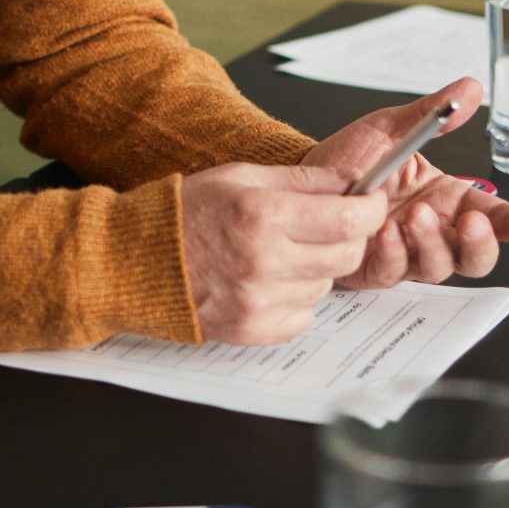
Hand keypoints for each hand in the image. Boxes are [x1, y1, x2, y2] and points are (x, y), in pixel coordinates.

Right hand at [180, 163, 390, 343]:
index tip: (370, 201)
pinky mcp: (254, 330)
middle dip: (348, 236)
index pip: (349, 219)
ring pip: (326, 285)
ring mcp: (259, 302)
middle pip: (347, 255)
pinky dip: (296, 297)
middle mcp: (264, 262)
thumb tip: (353, 183)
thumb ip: (303, 180)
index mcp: (262, 215)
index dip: (370, 208)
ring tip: (282, 251)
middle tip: (328, 224)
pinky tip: (268, 279)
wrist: (138, 262)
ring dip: (317, 266)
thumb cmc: (187, 213)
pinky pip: (304, 315)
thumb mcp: (242, 177)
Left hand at [298, 79, 508, 286]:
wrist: (303, 178)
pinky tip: (385, 232)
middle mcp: (432, 228)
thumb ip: (431, 114)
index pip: (492, 215)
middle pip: (475, 256)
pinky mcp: (376, 268)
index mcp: (444, 196)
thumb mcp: (391, 127)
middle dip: (480, 244)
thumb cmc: (349, 157)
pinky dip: (394, 253)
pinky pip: (395, 272)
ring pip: (439, 267)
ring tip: (414, 217)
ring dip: (433, 244)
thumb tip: (469, 88)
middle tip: (471, 222)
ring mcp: (406, 252)